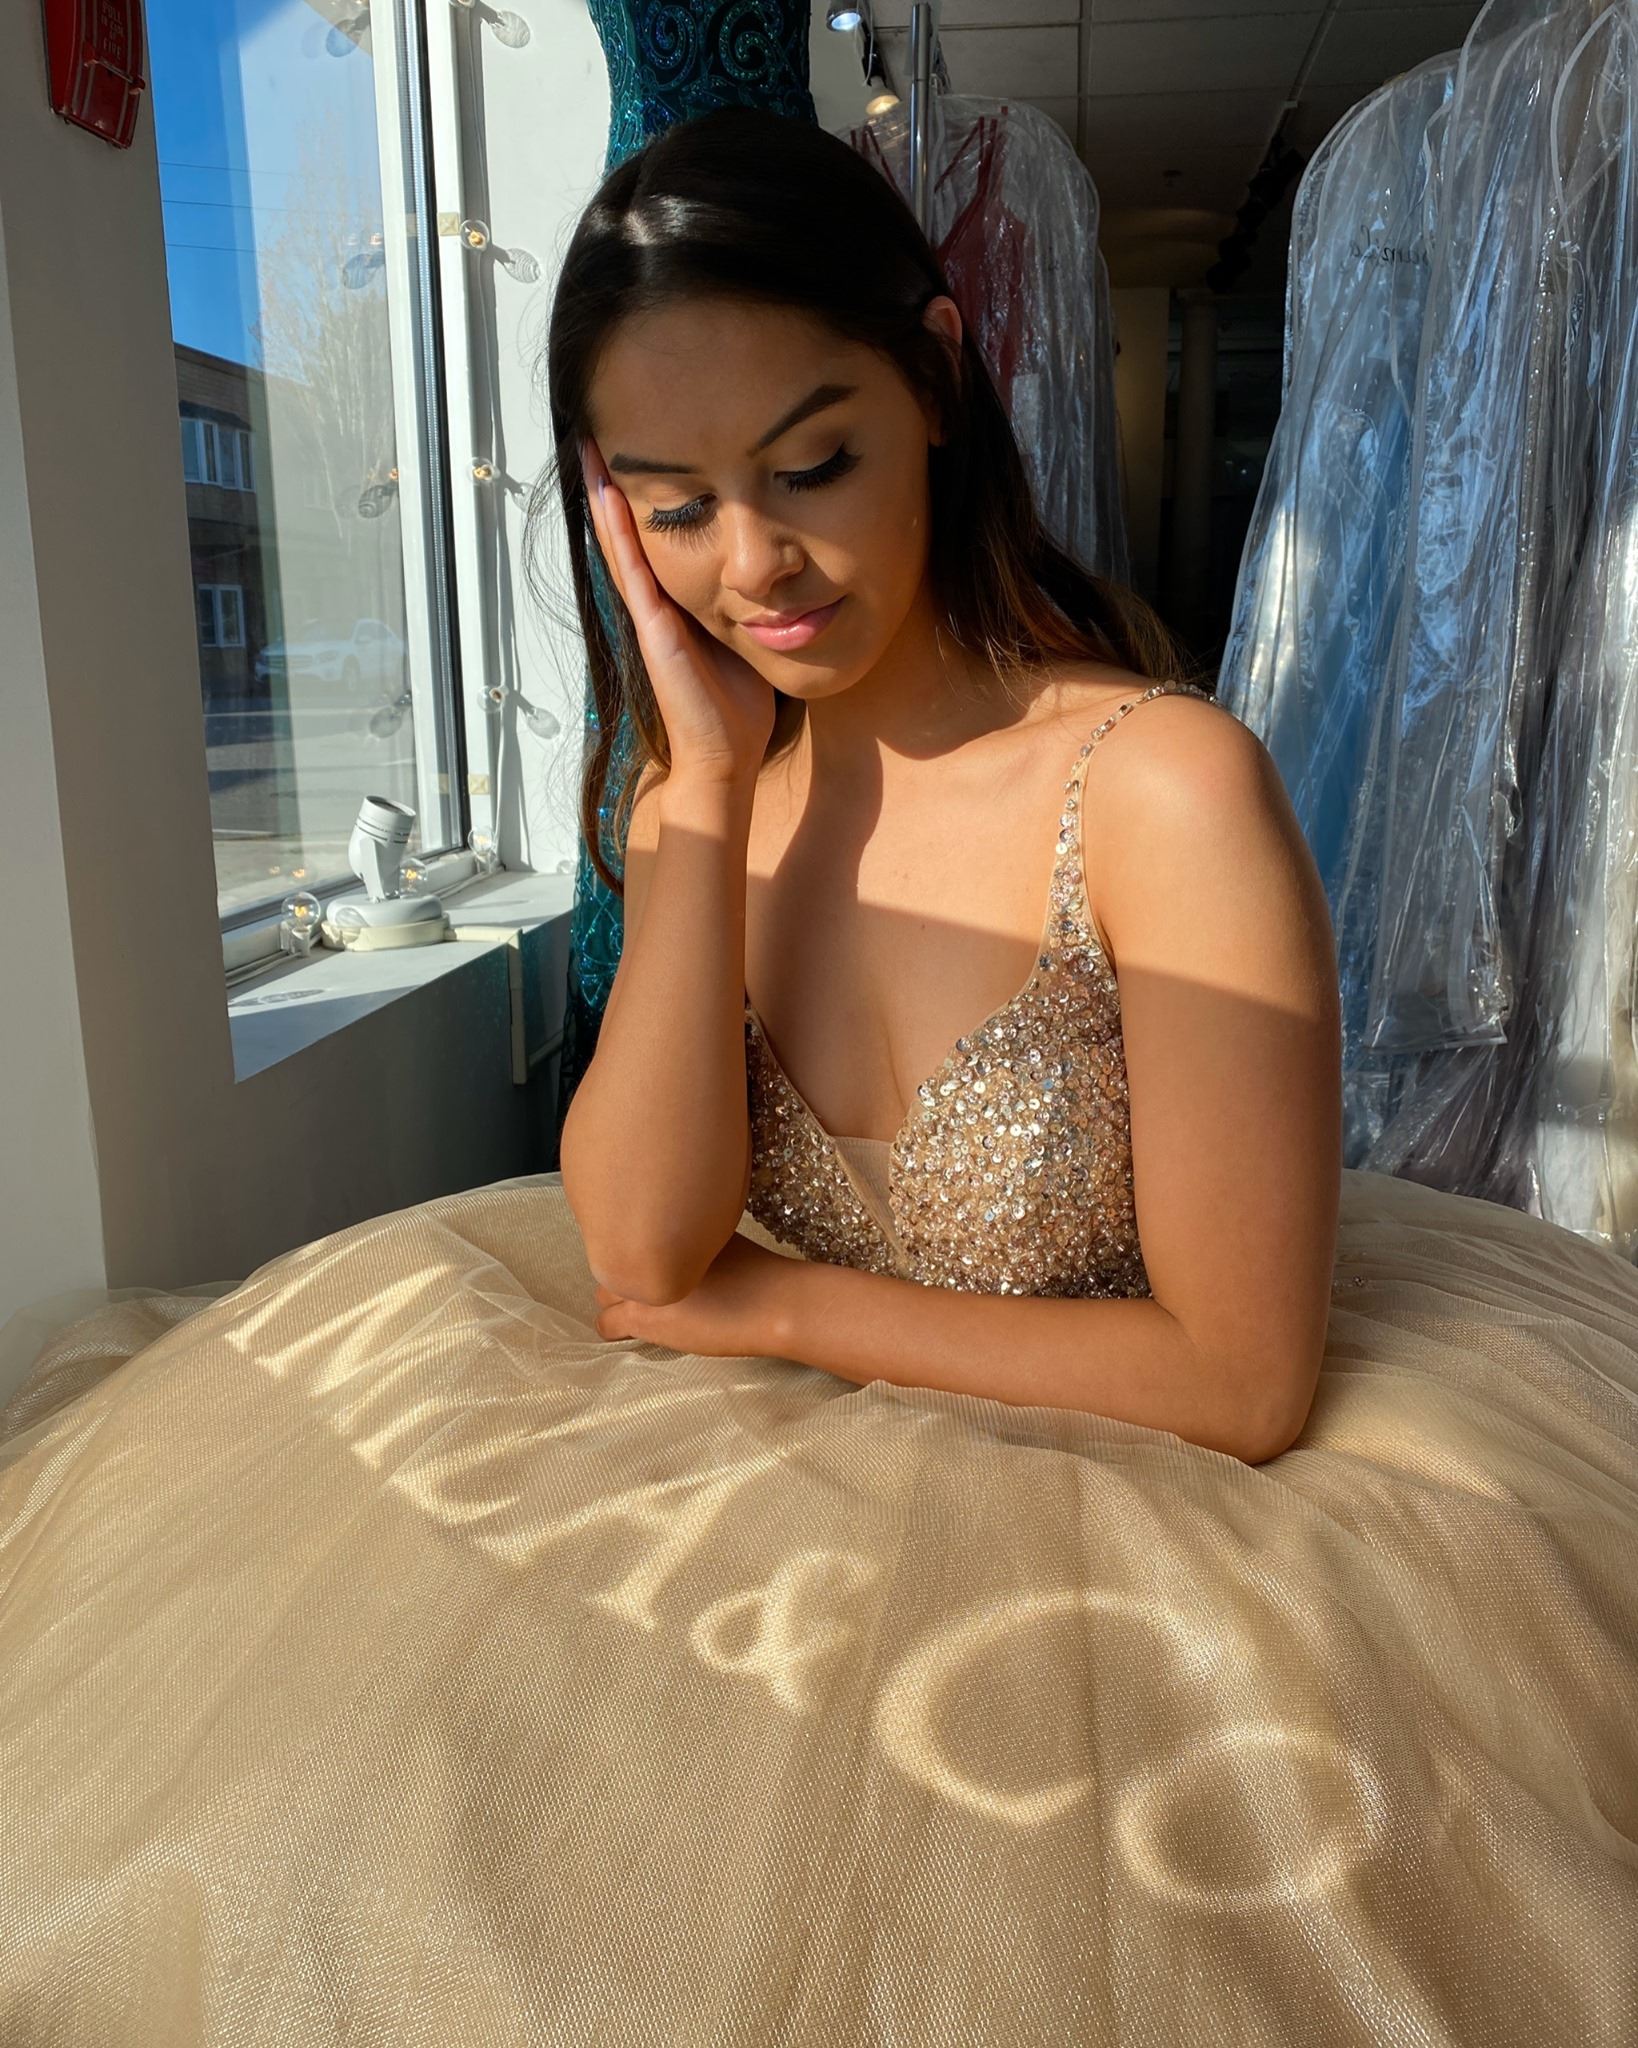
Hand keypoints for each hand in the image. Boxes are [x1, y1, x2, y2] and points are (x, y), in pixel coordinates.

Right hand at [581, 435, 776, 784]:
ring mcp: (650, 617)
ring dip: (604, 497)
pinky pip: (633, 573)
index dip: (645, 497)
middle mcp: (656, 605)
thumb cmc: (737, 707)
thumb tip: (778, 576)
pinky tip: (607, 497)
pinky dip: (618, 534)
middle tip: (596, 434)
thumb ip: (749, 605)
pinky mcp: (654, 632)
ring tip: (590, 449)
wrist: (726, 755)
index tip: (640, 450)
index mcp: (678, 603)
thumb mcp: (748, 638)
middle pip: (628, 533)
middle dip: (614, 485)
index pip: (655, 539)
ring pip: (620, 544)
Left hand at [593, 1231, 796, 1358]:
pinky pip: (606, 1324)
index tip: (645, 1265)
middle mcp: (646, 1251)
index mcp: (666, 1227)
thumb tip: (683, 1240)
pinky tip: (625, 1332)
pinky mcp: (643, 1319)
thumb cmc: (760, 1272)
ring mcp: (641, 1285)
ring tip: (636, 1310)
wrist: (772, 1302)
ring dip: (616, 1300)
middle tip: (641, 1289)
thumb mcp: (720, 1236)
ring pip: (604, 1293)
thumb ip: (692, 1236)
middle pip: (611, 1262)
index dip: (634, 1254)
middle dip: (623, 1276)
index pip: (627, 1236)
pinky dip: (612, 1329)